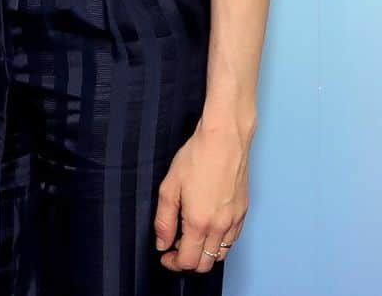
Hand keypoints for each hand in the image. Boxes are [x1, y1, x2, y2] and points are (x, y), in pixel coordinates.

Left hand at [154, 119, 249, 275]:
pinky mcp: (243, 214)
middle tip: (175, 248)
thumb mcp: (169, 186)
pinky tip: (207, 227)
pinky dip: (218, 243)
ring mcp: (234, 222)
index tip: (165, 255)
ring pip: (220, 255)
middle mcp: (220, 228)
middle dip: (188, 262)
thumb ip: (164, 220)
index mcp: (199, 222)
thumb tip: (162, 244)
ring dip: (204, 254)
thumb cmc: (196, 158)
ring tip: (190, 237)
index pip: (188, 262)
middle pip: (205, 264)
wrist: (225, 141)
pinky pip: (231, 240)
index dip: (173, 263)